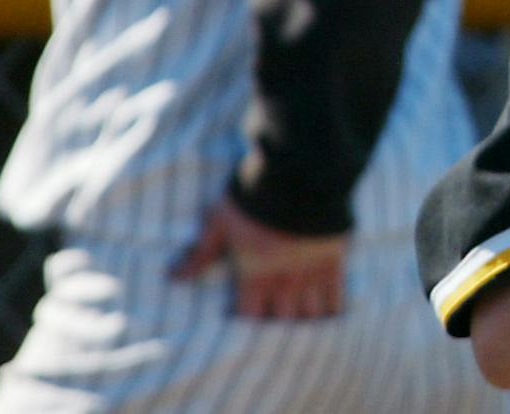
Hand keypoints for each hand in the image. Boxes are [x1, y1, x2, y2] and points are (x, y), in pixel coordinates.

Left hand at [170, 195, 348, 318]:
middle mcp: (284, 279)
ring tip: (301, 331)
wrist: (300, 174)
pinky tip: (329, 319)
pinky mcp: (335, 260)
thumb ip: (200, 253)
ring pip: (311, 315)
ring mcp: (312, 272)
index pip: (249, 318)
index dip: (246, 330)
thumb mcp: (220, 222)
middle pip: (282, 322)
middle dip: (277, 333)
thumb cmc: (253, 198)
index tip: (243, 332)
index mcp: (255, 273)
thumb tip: (172, 277)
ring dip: (305, 325)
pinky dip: (333, 312)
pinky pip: (337, 297)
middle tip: (274, 335)